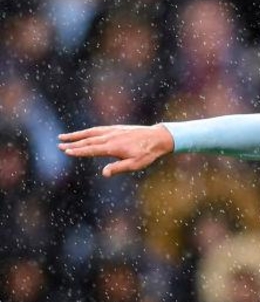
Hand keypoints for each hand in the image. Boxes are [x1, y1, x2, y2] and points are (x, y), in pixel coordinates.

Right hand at [58, 124, 175, 176]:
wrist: (158, 138)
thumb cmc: (147, 153)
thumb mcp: (135, 164)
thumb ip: (118, 168)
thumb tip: (103, 173)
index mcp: (113, 147)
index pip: (92, 149)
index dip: (78, 151)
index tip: (66, 151)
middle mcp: (111, 137)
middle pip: (88, 140)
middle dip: (73, 143)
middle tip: (59, 145)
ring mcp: (113, 131)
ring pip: (91, 132)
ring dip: (76, 135)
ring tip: (63, 137)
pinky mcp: (116, 128)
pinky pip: (98, 129)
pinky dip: (88, 131)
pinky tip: (82, 134)